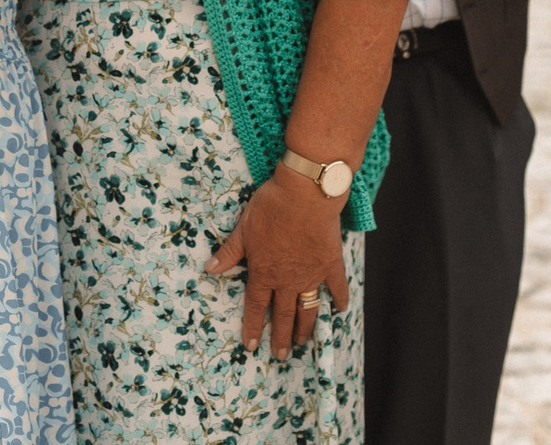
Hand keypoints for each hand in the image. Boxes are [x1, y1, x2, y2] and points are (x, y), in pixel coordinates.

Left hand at [206, 170, 350, 357]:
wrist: (305, 194)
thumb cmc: (270, 208)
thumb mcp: (244, 229)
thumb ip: (229, 252)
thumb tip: (210, 269)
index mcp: (264, 273)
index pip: (256, 306)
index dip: (253, 327)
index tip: (251, 346)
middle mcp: (288, 280)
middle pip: (284, 315)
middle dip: (281, 338)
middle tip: (281, 356)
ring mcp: (312, 274)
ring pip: (308, 308)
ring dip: (305, 328)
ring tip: (303, 342)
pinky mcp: (331, 263)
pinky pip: (337, 286)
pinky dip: (339, 299)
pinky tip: (340, 310)